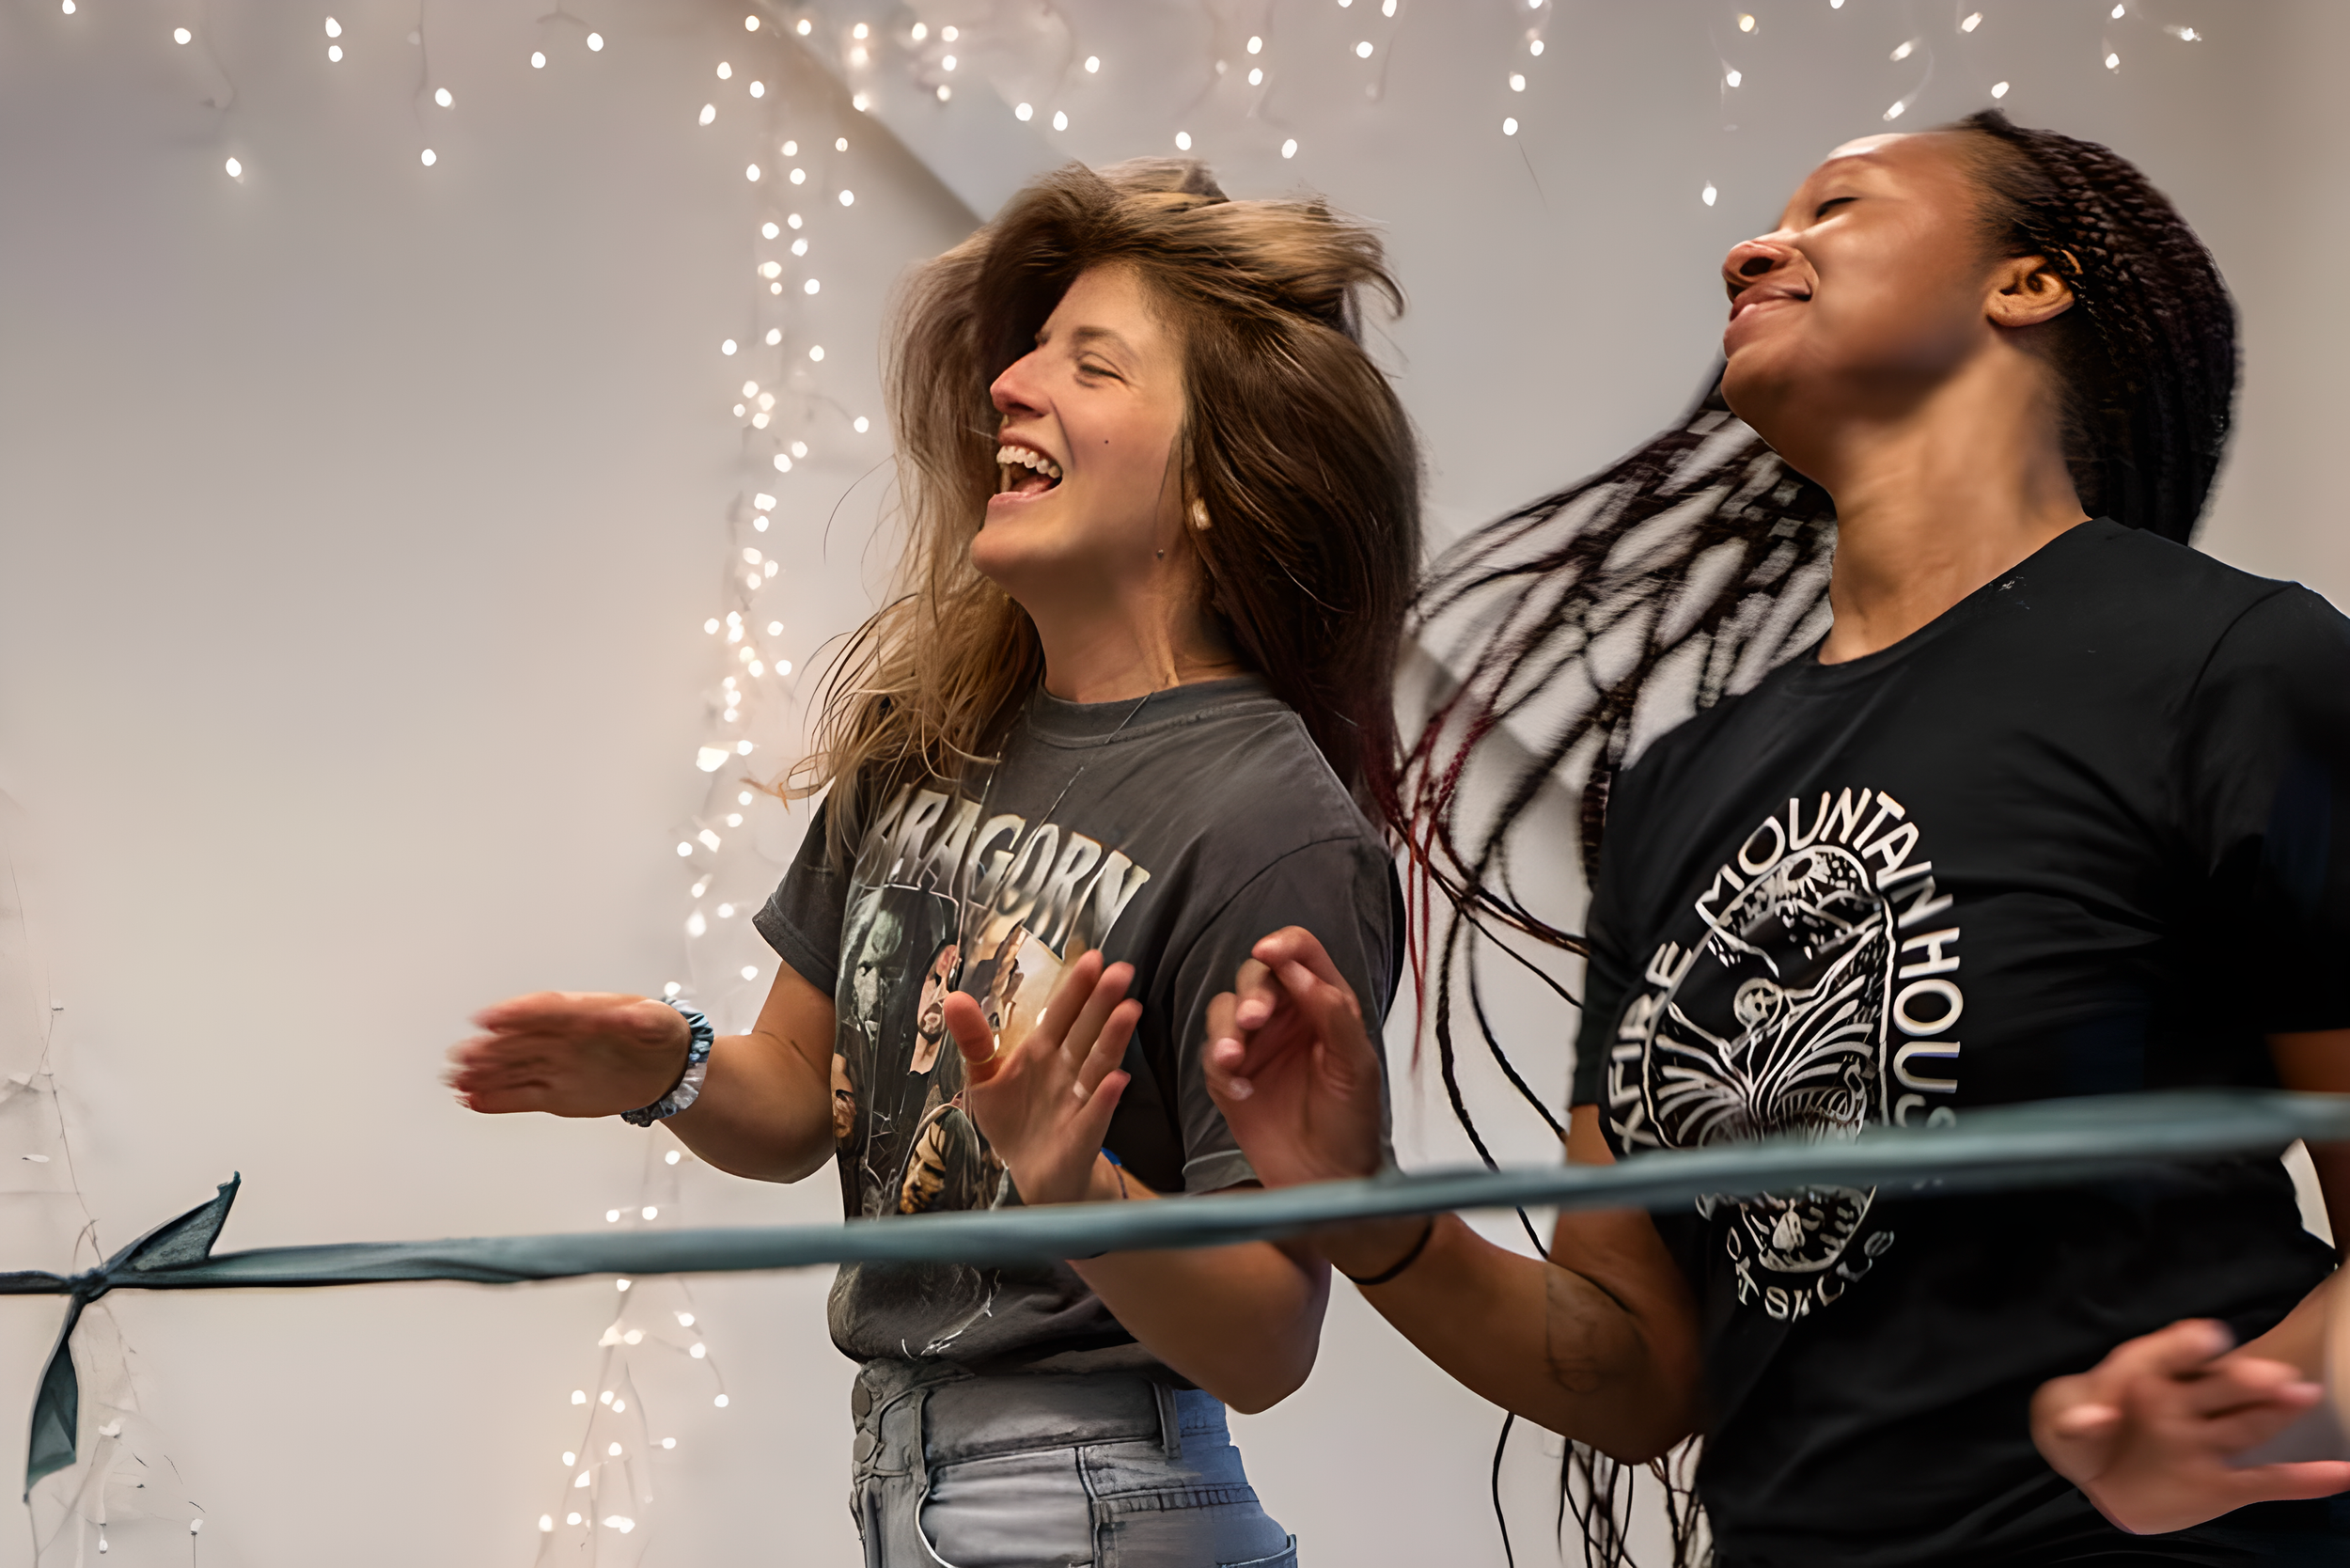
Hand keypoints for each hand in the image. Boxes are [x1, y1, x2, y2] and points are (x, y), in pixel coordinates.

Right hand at [445, 991, 689, 1117]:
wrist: (667, 1068)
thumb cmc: (659, 1034)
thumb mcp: (658, 1020)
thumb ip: (640, 1019)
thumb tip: (628, 1015)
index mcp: (581, 1013)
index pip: (543, 1010)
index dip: (516, 1014)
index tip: (490, 1018)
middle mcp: (561, 1039)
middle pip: (518, 1041)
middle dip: (489, 1048)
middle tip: (461, 1054)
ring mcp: (556, 1067)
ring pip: (513, 1069)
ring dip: (484, 1073)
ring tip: (455, 1078)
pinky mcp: (556, 1094)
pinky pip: (522, 1096)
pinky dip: (497, 1099)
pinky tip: (472, 1099)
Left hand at [946, 951, 1134, 1206]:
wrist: (1032, 1173)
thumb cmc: (1014, 1120)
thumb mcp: (985, 1078)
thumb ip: (974, 1039)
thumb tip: (954, 998)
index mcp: (1042, 1052)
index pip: (1061, 1014)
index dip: (1076, 988)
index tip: (1091, 958)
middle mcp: (1065, 1071)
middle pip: (1086, 1031)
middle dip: (1102, 1003)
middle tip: (1121, 973)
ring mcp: (1078, 1100)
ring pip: (1098, 1064)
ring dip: (1113, 1039)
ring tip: (1129, 1011)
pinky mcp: (1083, 1133)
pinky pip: (1096, 1113)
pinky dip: (1106, 1098)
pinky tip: (1117, 1080)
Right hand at [1201, 927, 1386, 1190]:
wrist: (1327, 1178)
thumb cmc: (1351, 1123)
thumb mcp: (1355, 1065)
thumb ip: (1332, 1013)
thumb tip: (1300, 973)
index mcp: (1324, 1005)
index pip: (1301, 954)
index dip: (1284, 945)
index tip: (1269, 952)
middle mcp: (1287, 1018)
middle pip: (1256, 976)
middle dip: (1253, 993)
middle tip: (1257, 1019)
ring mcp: (1255, 1045)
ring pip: (1225, 1010)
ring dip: (1227, 1028)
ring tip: (1235, 1058)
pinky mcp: (1229, 1076)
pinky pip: (1210, 1054)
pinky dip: (1219, 1066)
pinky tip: (1239, 1090)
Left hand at [2030, 1318, 2349, 1532]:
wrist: (2093, 1468)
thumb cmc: (2077, 1428)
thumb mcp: (2060, 1424)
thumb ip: (2075, 1421)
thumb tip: (2090, 1417)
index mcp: (2138, 1377)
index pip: (2159, 1355)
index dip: (2182, 1345)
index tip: (2206, 1335)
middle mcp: (2181, 1401)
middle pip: (2213, 1385)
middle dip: (2240, 1377)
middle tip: (2271, 1372)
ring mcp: (2205, 1438)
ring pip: (2245, 1422)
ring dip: (2274, 1409)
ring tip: (2305, 1395)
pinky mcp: (2220, 1479)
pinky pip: (2265, 1480)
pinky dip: (2303, 1479)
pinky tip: (2341, 1473)